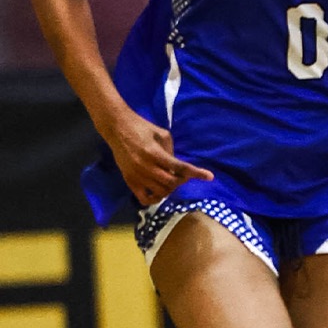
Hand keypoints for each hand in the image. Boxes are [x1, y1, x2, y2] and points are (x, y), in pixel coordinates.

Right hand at [98, 109, 212, 206]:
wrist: (118, 129)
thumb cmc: (142, 128)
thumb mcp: (162, 134)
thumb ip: (171, 151)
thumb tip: (178, 167)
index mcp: (155, 153)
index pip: (180, 167)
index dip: (196, 173)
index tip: (210, 177)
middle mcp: (145, 167)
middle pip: (171, 183)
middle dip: (181, 181)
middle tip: (183, 176)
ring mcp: (136, 176)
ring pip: (160, 192)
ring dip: (170, 190)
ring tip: (171, 182)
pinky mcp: (129, 181)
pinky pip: (144, 198)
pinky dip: (155, 199)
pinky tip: (160, 193)